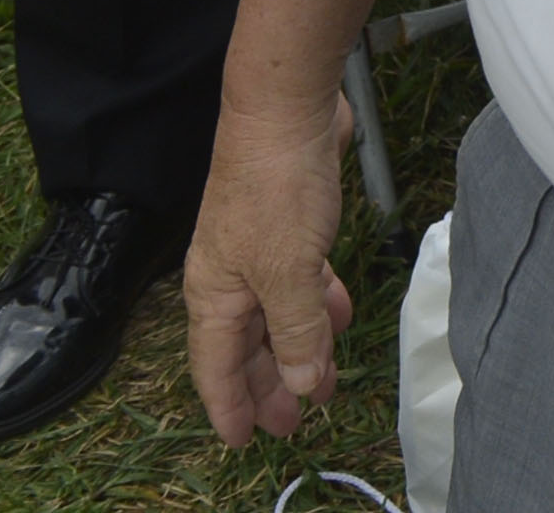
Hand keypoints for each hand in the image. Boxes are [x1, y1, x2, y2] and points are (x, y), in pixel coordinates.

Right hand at [183, 90, 356, 441]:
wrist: (286, 112)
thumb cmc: (275, 189)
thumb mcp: (289, 272)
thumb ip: (295, 330)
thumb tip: (297, 384)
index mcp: (214, 295)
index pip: (215, 368)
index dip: (229, 406)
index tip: (243, 441)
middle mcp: (229, 278)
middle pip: (247, 348)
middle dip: (269, 387)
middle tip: (293, 423)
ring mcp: (258, 252)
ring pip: (276, 316)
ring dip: (299, 349)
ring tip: (323, 381)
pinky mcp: (289, 227)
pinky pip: (300, 283)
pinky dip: (317, 305)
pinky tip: (339, 319)